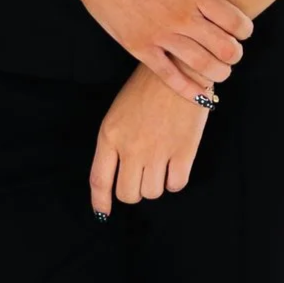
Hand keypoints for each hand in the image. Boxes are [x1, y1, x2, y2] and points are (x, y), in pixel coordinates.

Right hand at [53, 0, 255, 100]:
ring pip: (202, 65)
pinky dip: (189, 90)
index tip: (242, 31)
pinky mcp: (141, 48)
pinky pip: (169, 76)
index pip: (236, 21)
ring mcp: (160, 34)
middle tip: (232, 53)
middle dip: (235, 54)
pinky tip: (202, 95)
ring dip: (219, 73)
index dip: (245, 30)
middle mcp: (181, 16)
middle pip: (224, 47)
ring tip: (220, 71)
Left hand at [90, 64, 211, 214]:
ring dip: (155, 183)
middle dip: (134, 190)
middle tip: (141, 176)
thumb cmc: (147, 89)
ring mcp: (158, 150)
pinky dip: (175, 179)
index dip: (100, 201)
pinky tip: (175, 163)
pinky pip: (176, 184)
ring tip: (160, 162)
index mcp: (110, 135)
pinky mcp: (184, 151)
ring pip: (152, 192)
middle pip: (128, 193)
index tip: (103, 214)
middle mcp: (131, 147)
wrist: (180, 68)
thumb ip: (114, 144)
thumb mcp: (118, 113)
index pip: (100, 180)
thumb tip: (115, 178)